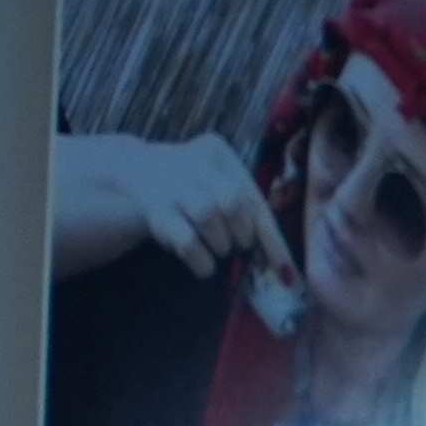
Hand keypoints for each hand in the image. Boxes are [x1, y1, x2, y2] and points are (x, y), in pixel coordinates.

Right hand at [48, 129, 284, 282]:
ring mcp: (171, 185)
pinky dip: (201, 260)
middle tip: (239, 245)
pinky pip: (186, 240)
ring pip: (208, 215)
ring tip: (221, 248)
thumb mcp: (221, 186)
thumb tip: (281, 265)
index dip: (273, 239)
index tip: (287, 272)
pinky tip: (204, 266)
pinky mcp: (154, 210)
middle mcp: (193, 163)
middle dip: (243, 234)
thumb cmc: (195, 185)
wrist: (138, 168)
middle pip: (232, 202)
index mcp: (218, 153)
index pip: (253, 199)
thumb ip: (249, 215)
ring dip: (222, 244)